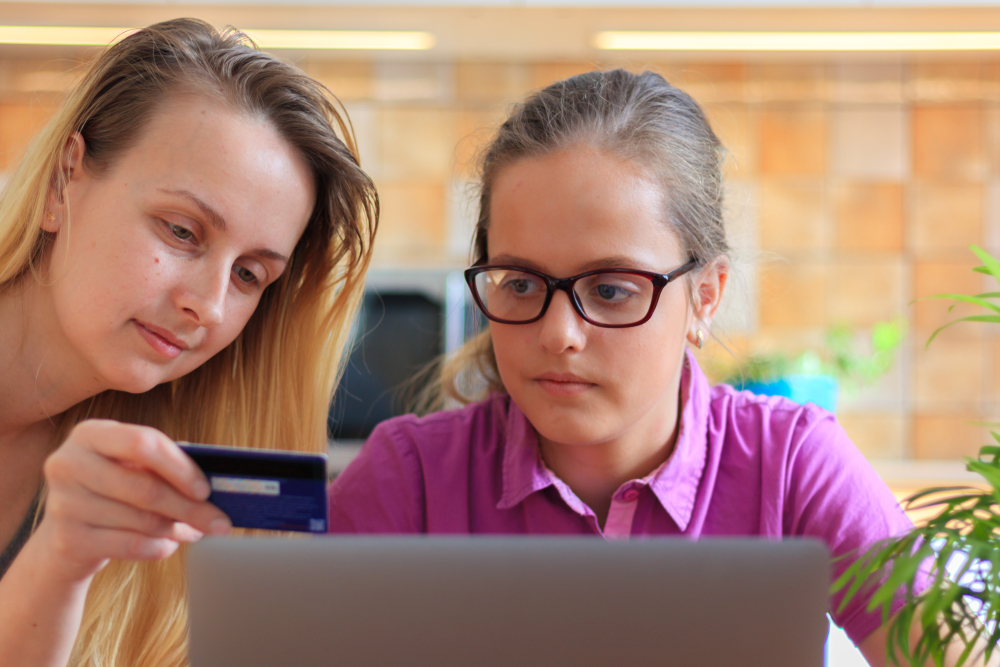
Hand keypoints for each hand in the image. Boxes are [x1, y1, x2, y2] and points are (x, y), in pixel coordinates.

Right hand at [36, 419, 231, 582]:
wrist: (67, 535)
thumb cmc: (113, 491)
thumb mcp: (132, 467)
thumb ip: (164, 467)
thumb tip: (215, 489)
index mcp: (90, 434)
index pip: (143, 443)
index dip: (180, 468)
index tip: (206, 489)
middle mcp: (69, 464)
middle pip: (145, 488)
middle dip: (190, 508)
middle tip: (219, 522)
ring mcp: (63, 503)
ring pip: (142, 520)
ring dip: (176, 529)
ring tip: (192, 530)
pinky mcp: (68, 540)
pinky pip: (131, 545)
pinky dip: (158, 547)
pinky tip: (167, 544)